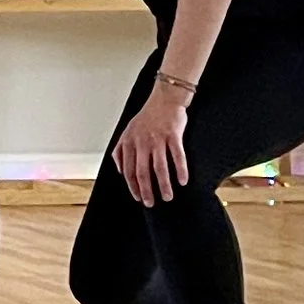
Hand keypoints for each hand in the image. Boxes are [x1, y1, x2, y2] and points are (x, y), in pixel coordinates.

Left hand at [112, 87, 190, 205]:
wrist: (164, 99)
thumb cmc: (146, 117)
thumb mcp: (127, 132)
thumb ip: (120, 151)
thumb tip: (119, 171)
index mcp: (129, 142)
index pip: (128, 170)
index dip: (132, 186)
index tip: (138, 197)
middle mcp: (141, 142)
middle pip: (142, 172)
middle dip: (146, 190)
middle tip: (151, 203)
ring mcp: (157, 139)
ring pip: (160, 167)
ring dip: (164, 185)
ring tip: (167, 197)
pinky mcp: (173, 135)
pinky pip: (177, 156)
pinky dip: (180, 170)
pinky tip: (183, 181)